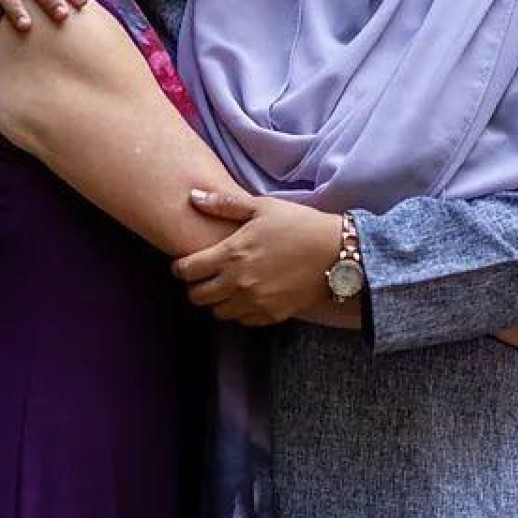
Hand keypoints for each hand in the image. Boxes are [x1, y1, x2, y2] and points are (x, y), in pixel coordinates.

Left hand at [173, 191, 342, 326]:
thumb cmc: (299, 225)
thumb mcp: (261, 207)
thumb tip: (193, 197)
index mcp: (232, 254)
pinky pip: (242, 320)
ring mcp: (255, 302)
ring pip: (217, 312)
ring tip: (224, 287)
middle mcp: (239, 282)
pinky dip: (238, 311)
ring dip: (216, 301)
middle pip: (197, 297)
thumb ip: (224, 204)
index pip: (187, 271)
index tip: (183, 264)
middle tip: (202, 277)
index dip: (180, 268)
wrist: (337, 253)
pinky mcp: (272, 315)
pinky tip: (246, 296)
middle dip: (194, 287)